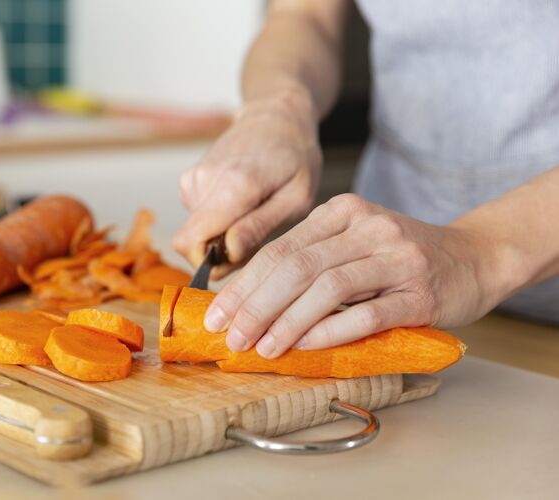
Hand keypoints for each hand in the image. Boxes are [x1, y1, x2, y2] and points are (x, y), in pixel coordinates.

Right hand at [173, 88, 321, 276]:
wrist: (276, 118)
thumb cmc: (295, 158)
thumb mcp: (296, 199)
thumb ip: (259, 228)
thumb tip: (226, 255)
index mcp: (233, 185)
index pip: (190, 242)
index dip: (209, 263)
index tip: (238, 258)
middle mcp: (203, 180)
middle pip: (192, 242)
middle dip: (220, 252)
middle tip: (257, 235)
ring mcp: (192, 179)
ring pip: (196, 232)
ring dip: (223, 235)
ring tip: (254, 213)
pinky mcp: (188, 181)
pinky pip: (197, 219)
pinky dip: (218, 221)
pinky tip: (242, 204)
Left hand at [204, 193, 505, 356]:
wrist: (474, 257)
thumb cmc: (399, 257)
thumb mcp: (352, 243)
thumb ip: (308, 260)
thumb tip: (248, 300)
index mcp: (342, 212)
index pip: (279, 249)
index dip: (244, 284)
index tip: (218, 314)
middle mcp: (368, 229)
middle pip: (296, 267)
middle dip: (256, 306)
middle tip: (233, 336)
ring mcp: (396, 259)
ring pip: (327, 288)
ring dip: (287, 322)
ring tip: (263, 348)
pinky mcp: (419, 293)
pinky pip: (366, 314)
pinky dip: (331, 331)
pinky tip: (306, 346)